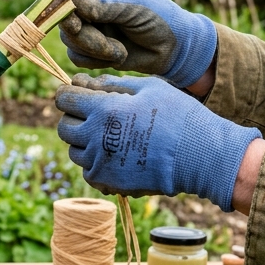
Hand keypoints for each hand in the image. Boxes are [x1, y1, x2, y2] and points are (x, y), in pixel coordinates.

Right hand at [56, 0, 216, 87]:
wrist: (175, 48)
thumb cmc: (160, 18)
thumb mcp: (135, 7)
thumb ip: (105, 6)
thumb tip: (74, 3)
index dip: (63, 5)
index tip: (73, 21)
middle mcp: (88, 2)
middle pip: (63, 19)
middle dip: (84, 36)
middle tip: (106, 46)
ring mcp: (88, 25)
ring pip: (69, 40)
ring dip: (94, 50)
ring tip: (120, 50)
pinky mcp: (90, 47)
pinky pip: (77, 57)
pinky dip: (96, 60)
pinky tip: (118, 56)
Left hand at [56, 74, 262, 211]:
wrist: (201, 156)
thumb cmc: (179, 115)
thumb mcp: (149, 87)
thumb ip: (113, 83)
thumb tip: (84, 81)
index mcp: (103, 109)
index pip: (64, 98)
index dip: (69, 93)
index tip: (78, 94)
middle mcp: (95, 138)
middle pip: (64, 127)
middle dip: (74, 118)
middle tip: (94, 115)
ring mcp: (100, 163)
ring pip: (74, 152)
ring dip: (84, 142)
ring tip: (109, 136)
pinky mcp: (109, 183)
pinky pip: (89, 172)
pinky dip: (96, 164)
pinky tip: (115, 155)